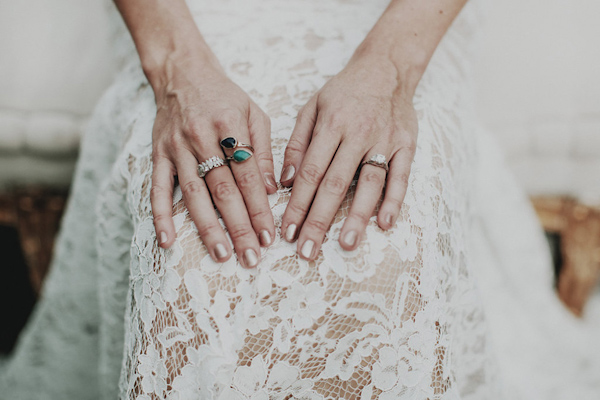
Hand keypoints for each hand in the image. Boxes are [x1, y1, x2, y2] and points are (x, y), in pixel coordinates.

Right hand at [150, 55, 276, 267]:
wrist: (182, 73)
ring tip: (222, 255)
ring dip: (207, 228)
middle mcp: (201, 137)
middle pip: (222, 190)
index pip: (247, 175)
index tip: (269, 236)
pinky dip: (161, 215)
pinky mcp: (158, 154)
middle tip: (250, 257)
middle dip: (239, 226)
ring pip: (194, 194)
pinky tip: (167, 240)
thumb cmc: (224, 96)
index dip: (259, 208)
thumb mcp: (254, 113)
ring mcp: (176, 148)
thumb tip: (273, 190)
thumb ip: (262, 151)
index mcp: (230, 125)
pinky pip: (157, 188)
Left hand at [279, 54, 417, 259]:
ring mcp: (385, 141)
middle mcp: (358, 135)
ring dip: (356, 217)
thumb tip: (284, 182)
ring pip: (369, 184)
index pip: (310, 173)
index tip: (287, 232)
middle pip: (335, 184)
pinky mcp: (408, 146)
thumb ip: (297, 144)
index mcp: (331, 126)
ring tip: (345, 245)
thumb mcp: (311, 108)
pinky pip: (401, 177)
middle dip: (319, 221)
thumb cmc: (343, 93)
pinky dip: (394, 200)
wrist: (386, 69)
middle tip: (308, 251)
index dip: (297, 204)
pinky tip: (385, 223)